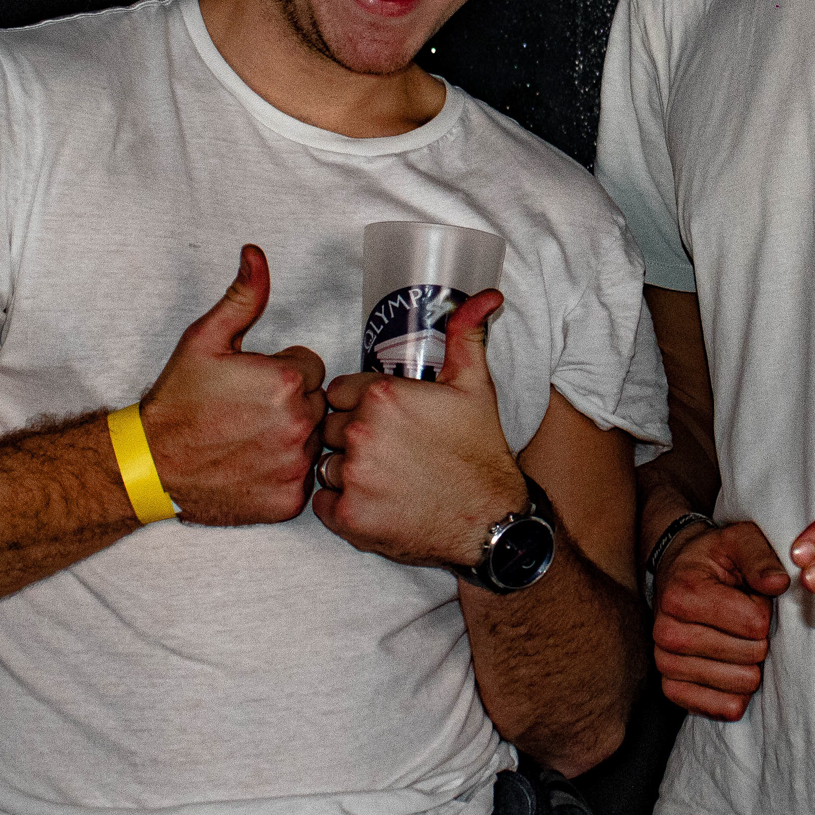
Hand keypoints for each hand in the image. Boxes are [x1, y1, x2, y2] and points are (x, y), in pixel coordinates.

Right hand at [136, 245, 326, 525]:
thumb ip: (242, 297)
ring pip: (313, 442)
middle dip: (289, 404)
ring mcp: (295, 466)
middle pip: (316, 404)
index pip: (312, 368)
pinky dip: (283, 474)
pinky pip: (303, 479)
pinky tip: (252, 466)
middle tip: (247, 412)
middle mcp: (298, 426)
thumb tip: (255, 256)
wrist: (150, 464)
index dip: (282, 372)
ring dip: (290, 438)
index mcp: (287, 382)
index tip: (252, 384)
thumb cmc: (177, 403)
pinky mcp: (288, 500)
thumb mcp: (204, 339)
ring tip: (248, 439)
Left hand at [314, 290, 523, 568]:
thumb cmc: (480, 452)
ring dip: (346, 473)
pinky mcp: (350, 517)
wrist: (491, 521)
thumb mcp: (475, 386)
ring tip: (386, 480)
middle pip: (330, 427)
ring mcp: (354, 476)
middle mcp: (361, 432)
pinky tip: (376, 504)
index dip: (361, 407)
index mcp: (382, 396)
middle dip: (353, 438)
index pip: (340, 392)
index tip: (387, 424)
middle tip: (391, 454)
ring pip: (325, 465)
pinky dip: (343, 506)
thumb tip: (486, 294)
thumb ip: (466, 334)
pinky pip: (323, 504)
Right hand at [649, 520, 789, 720]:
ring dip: (749, 663)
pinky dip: (738, 693)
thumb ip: (761, 557)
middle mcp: (667, 632)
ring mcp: (666, 663)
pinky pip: (722, 708)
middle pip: (750, 656)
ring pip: (741, 684)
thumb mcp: (740, 540)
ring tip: (733, 638)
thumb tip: (778, 584)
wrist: (677, 571)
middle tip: (741, 619)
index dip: (765, 610)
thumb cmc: (715, 557)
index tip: (749, 597)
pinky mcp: (671, 688)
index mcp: (682, 594)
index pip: (755, 623)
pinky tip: (733, 670)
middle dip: (758, 638)